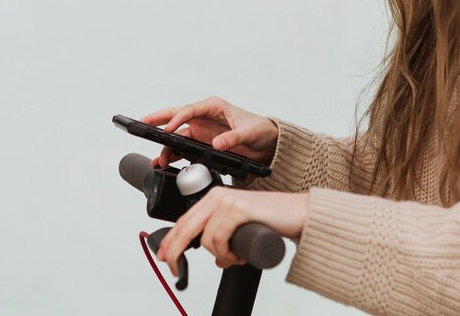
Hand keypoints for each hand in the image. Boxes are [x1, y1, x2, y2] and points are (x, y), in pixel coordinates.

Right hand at [141, 97, 277, 167]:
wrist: (267, 144)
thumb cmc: (260, 130)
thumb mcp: (250, 133)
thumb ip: (234, 137)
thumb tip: (217, 143)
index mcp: (213, 106)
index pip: (189, 110)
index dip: (177, 119)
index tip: (168, 130)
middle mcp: (203, 116)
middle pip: (175, 115)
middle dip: (157, 120)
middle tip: (141, 124)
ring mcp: (200, 130)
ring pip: (175, 135)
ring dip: (164, 145)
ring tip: (156, 158)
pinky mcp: (200, 143)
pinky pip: (181, 147)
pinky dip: (172, 154)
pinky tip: (163, 162)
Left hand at [156, 187, 309, 275]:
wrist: (300, 214)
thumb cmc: (273, 220)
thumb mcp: (240, 230)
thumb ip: (225, 238)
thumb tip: (216, 259)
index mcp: (213, 198)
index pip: (184, 221)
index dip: (170, 241)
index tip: (163, 257)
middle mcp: (217, 196)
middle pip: (185, 227)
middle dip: (175, 251)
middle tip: (174, 269)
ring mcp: (227, 200)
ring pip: (205, 238)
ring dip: (220, 255)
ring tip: (236, 256)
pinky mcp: (238, 209)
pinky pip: (219, 238)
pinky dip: (227, 253)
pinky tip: (239, 255)